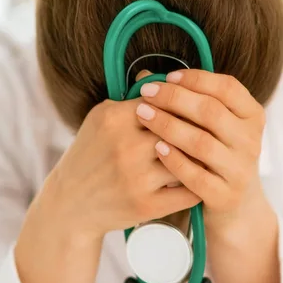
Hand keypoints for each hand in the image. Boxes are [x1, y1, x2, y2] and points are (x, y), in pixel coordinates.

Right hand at [27, 98, 200, 246]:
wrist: (71, 204)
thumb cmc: (89, 158)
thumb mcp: (100, 121)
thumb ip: (130, 100)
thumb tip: (158, 76)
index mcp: (114, 119)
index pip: (164, 101)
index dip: (182, 105)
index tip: (192, 111)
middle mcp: (125, 147)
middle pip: (179, 129)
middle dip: (196, 131)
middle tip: (211, 132)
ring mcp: (136, 178)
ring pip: (186, 160)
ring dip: (199, 158)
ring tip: (208, 156)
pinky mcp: (146, 206)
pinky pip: (187, 192)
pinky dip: (197, 185)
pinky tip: (200, 179)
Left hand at [135, 70, 266, 233]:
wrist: (235, 208)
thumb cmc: (216, 160)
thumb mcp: (214, 129)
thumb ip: (189, 102)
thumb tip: (144, 76)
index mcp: (252, 117)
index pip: (227, 88)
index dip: (195, 79)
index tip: (166, 77)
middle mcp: (251, 142)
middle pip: (211, 112)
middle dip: (175, 99)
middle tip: (146, 93)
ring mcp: (239, 171)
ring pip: (202, 143)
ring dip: (169, 126)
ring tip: (143, 115)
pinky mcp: (225, 196)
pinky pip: (196, 176)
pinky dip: (175, 160)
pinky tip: (156, 149)